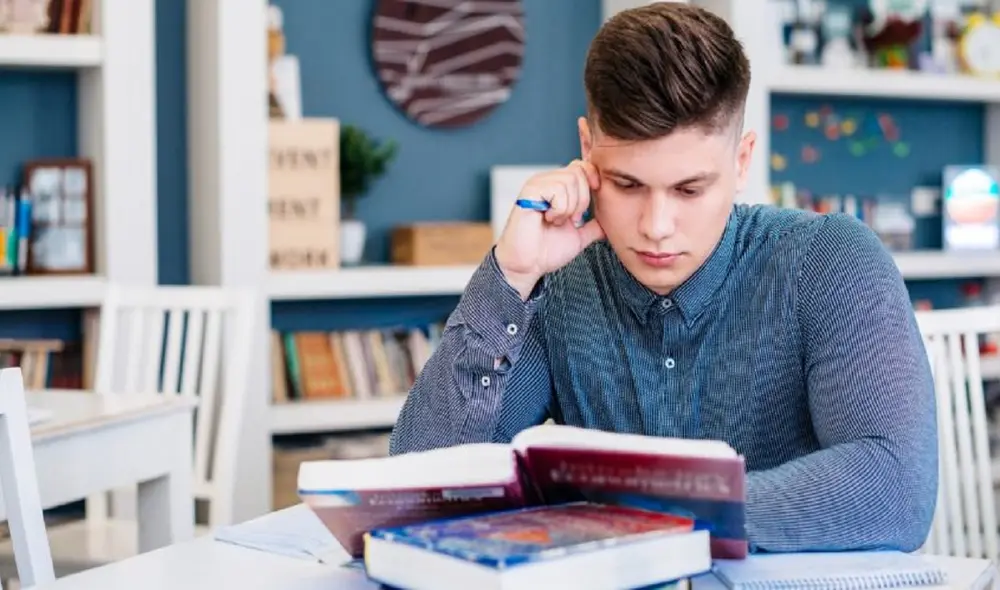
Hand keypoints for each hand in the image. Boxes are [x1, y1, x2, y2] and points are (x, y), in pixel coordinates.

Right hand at [495, 160, 605, 298]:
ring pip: (570, 180)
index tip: (593, 200)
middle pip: (579, 172)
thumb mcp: (579, 236)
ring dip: (570, 207)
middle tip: (572, 220)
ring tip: (557, 221)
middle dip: (583, 200)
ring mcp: (537, 184)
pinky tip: (548, 219)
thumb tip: (612, 223)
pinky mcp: (529, 191)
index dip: (593, 177)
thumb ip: (594, 226)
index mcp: (558, 188)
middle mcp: (547, 181)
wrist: (528, 265)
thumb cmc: (547, 250)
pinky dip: (559, 209)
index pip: (581, 166)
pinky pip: (557, 190)